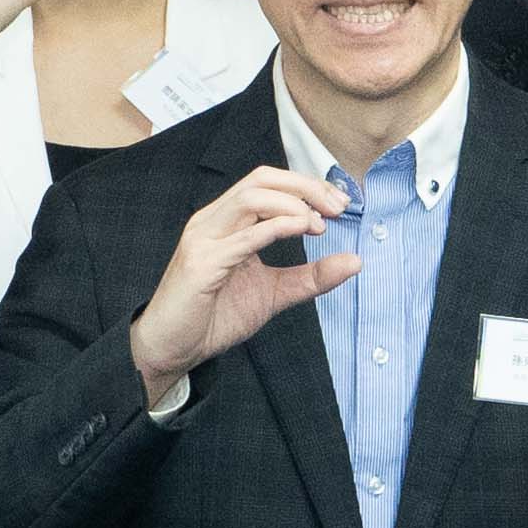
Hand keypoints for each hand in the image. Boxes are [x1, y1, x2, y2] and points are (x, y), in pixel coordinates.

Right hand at [125, 159, 362, 389]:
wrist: (172, 349)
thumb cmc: (213, 317)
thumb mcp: (274, 294)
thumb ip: (311, 277)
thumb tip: (355, 262)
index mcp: (227, 221)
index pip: (268, 182)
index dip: (307, 186)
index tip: (341, 204)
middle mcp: (213, 221)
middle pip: (262, 179)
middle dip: (305, 186)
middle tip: (338, 207)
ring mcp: (204, 238)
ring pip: (251, 197)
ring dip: (293, 204)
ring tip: (320, 224)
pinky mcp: (201, 263)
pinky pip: (242, 236)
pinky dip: (276, 227)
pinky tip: (300, 230)